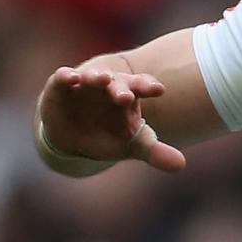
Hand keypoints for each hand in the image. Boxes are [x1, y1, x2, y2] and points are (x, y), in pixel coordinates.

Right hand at [35, 63, 185, 171]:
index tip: (159, 90)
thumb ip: (156, 152)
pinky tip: (71, 77)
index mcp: (129, 94)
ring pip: (92, 77)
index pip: (142, 86)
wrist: (74, 138)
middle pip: (118, 82)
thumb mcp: (133, 145)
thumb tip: (181, 164)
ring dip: (96, 77)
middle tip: (126, 96)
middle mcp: (108, 85)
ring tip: (101, 79)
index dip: (149, 86)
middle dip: (121, 88)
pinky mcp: (61, 87)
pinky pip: (63, 78)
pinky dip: (66, 76)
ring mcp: (84, 84)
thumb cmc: (109, 136)